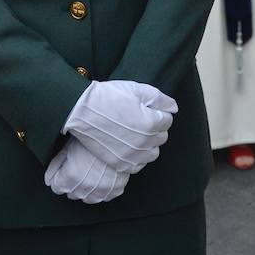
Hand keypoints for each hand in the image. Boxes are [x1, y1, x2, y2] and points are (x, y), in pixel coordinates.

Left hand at [45, 138, 128, 203]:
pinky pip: (103, 197)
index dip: (60, 176)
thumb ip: (55, 166)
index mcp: (70, 177)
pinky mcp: (114, 190)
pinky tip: (102, 176)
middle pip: (71, 193)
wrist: (118, 134)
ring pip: (86, 198)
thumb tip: (48, 180)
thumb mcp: (68, 147)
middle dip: (72, 183)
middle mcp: (84, 188)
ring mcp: (100, 191)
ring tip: (91, 171)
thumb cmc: (92, 138)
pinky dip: (102, 189)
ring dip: (86, 188)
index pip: (56, 187)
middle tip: (80, 166)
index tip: (66, 168)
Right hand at [63, 80, 177, 173]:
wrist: (82, 110)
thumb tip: (173, 107)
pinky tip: (127, 145)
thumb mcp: (137, 89)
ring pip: (152, 153)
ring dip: (148, 143)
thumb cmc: (109, 96)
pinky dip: (137, 156)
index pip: (167, 120)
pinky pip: (138, 165)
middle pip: (161, 137)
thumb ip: (160, 99)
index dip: (157, 111)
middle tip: (140, 118)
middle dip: (155, 127)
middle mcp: (145, 142)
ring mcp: (132, 155)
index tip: (146, 107)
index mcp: (152, 123)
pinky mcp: (119, 163)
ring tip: (134, 132)